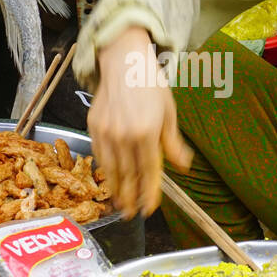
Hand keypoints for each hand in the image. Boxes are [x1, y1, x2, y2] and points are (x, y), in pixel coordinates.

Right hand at [87, 27, 192, 219]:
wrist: (124, 62)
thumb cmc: (150, 85)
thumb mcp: (168, 113)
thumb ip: (172, 143)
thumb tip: (183, 166)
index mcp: (146, 132)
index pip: (148, 171)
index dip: (149, 193)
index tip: (150, 208)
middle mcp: (124, 134)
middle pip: (127, 175)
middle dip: (131, 197)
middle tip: (133, 214)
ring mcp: (106, 131)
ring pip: (111, 169)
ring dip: (116, 189)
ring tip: (121, 203)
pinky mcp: (93, 126)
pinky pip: (99, 155)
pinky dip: (105, 171)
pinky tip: (110, 179)